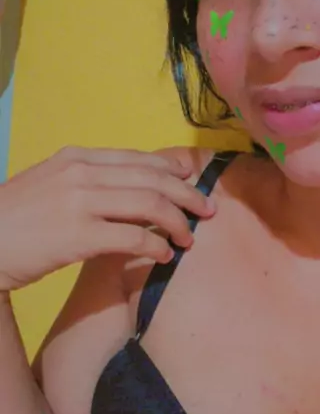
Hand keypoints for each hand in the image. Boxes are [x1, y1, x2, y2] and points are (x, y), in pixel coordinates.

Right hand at [0, 146, 215, 292]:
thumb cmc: (15, 221)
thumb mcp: (49, 185)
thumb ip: (87, 182)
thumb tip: (129, 191)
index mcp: (76, 158)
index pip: (138, 159)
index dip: (172, 171)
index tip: (192, 183)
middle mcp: (81, 173)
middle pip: (152, 178)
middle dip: (187, 194)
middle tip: (207, 211)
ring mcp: (80, 201)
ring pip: (149, 203)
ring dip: (178, 221)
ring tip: (189, 238)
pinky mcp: (79, 234)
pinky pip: (134, 237)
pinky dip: (156, 246)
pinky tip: (164, 256)